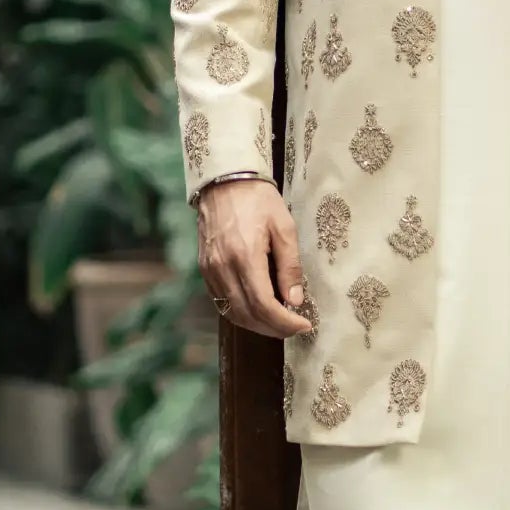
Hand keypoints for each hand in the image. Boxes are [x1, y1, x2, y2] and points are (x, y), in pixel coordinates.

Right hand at [196, 177, 314, 337]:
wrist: (224, 180)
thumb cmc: (258, 200)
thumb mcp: (284, 227)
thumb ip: (290, 266)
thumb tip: (295, 300)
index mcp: (245, 256)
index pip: (264, 305)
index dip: (285, 322)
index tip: (304, 325)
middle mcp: (223, 267)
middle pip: (247, 315)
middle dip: (273, 329)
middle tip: (294, 328)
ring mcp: (210, 270)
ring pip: (232, 313)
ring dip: (257, 325)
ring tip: (279, 323)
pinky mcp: (204, 269)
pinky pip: (221, 301)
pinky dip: (240, 312)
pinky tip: (257, 310)